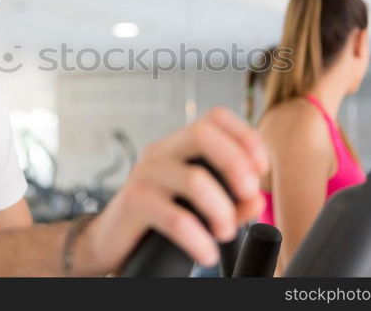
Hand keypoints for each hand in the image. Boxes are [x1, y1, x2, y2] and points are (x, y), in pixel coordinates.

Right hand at [80, 107, 267, 274]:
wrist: (109, 241)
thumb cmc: (157, 219)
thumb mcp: (199, 207)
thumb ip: (232, 201)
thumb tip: (257, 199)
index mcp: (178, 145)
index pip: (214, 117)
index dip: (245, 135)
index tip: (262, 167)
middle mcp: (160, 152)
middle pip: (202, 133)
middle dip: (235, 162)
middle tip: (249, 193)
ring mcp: (145, 175)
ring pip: (194, 179)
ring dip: (221, 210)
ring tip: (226, 232)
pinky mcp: (134, 203)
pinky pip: (175, 218)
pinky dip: (199, 239)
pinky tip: (206, 253)